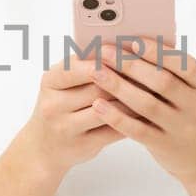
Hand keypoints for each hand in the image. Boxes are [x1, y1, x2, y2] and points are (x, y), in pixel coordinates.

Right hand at [18, 52, 141, 178]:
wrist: (42, 148)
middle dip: (125, 78)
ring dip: (132, 99)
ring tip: (153, 90)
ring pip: (108, 109)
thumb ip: (85, 66)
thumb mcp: (62, 84)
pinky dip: (132, 121)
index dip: (108, 59)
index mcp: (50, 80)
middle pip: (97, 86)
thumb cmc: (61, 106)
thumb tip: (121, 47)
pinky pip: (112, 130)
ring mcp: (65, 127)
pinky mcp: (81, 146)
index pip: (80, 65)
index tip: (131, 52)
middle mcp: (53, 103)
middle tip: (152, 70)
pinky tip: (146, 113)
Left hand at [85, 39, 195, 183]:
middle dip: (131, 64)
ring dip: (119, 87)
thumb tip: (127, 44)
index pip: (183, 64)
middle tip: (105, 52)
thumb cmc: (182, 112)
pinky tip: (98, 105)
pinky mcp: (164, 145)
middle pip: (162, 82)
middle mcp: (193, 104)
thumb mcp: (184, 90)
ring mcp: (180, 127)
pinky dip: (117, 117)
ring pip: (148, 105)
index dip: (159, 52)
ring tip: (96, 73)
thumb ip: (164, 70)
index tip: (133, 40)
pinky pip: (138, 130)